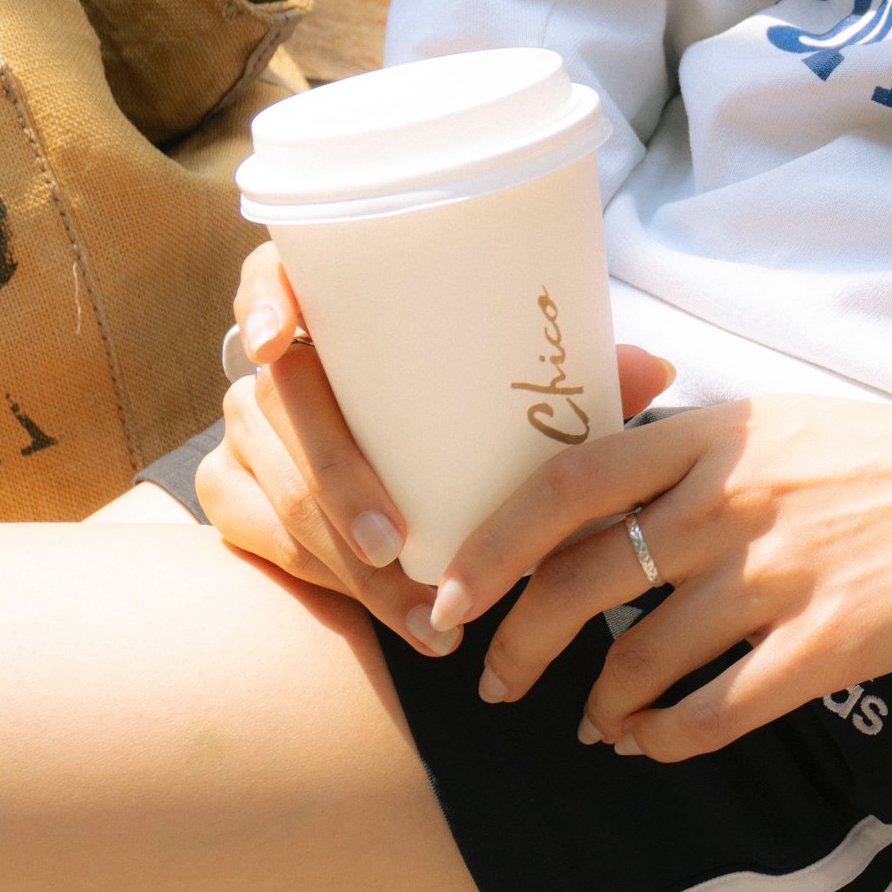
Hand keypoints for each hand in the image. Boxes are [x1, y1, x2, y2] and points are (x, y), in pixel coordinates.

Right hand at [198, 241, 672, 653]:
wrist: (417, 475)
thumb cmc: (477, 414)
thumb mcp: (527, 397)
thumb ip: (585, 381)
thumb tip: (659, 368)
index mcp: (335, 314)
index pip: (270, 277)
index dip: (262, 301)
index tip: (278, 343)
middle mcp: (276, 367)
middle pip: (282, 409)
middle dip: (336, 485)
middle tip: (396, 549)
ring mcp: (246, 431)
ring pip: (277, 491)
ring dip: (344, 559)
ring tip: (421, 612)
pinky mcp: (232, 493)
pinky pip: (260, 536)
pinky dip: (324, 579)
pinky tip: (386, 615)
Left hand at [430, 383, 891, 760]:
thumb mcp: (785, 419)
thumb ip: (698, 450)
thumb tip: (611, 488)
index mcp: (714, 435)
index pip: (565, 484)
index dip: (493, 545)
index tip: (452, 591)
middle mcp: (731, 500)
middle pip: (582, 580)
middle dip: (521, 643)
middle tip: (498, 678)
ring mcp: (779, 573)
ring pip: (641, 656)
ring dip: (599, 701)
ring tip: (591, 723)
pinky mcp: (829, 640)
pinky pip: (719, 708)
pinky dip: (671, 737)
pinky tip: (657, 744)